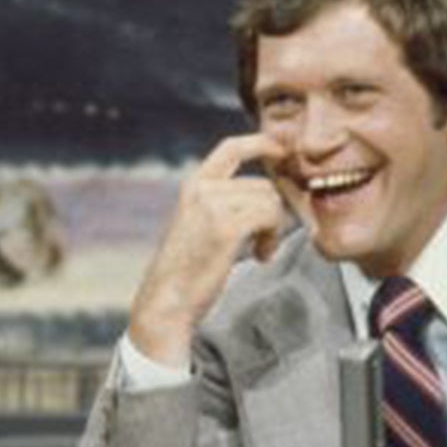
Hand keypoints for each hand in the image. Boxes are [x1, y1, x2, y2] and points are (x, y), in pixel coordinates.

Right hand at [128, 132, 289, 367]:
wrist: (166, 303)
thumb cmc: (185, 273)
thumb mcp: (199, 226)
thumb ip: (225, 205)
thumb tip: (268, 196)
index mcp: (193, 186)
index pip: (232, 147)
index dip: (261, 143)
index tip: (281, 150)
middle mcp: (201, 189)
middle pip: (262, 184)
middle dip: (273, 211)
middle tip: (265, 241)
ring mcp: (212, 205)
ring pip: (269, 200)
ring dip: (273, 228)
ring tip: (260, 251)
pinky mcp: (226, 226)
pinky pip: (270, 216)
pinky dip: (273, 237)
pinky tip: (261, 256)